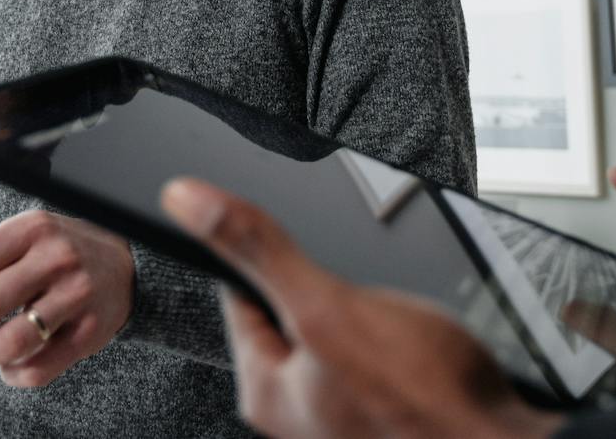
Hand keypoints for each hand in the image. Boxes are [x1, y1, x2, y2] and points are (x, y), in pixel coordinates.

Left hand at [0, 209, 133, 387]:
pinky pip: (38, 369)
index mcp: (30, 228)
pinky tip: (11, 362)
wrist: (127, 263)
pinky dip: (13, 374)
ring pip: (11, 342)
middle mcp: (56, 257)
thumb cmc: (56, 254)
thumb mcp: (14, 247)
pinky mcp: (91, 331)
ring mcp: (77, 295)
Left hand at [161, 178, 559, 438]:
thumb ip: (257, 251)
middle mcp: (300, 411)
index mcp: (267, 390)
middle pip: (300, 310)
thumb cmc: (424, 397)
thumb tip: (187, 201)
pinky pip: (386, 353)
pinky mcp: (390, 410)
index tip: (303, 245)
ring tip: (406, 324)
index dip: (274, 257)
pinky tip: (428, 342)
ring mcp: (347, 413)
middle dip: (336, 287)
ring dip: (377, 310)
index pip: (240, 295)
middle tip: (372, 295)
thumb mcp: (326, 306)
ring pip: (348, 328)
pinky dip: (404, 337)